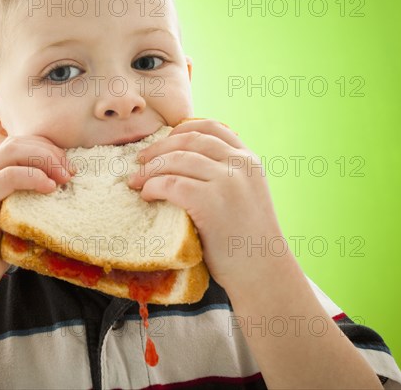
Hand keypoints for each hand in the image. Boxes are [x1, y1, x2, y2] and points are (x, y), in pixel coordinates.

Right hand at [0, 135, 73, 291]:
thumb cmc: (0, 246)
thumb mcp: (19, 212)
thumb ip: (30, 192)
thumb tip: (58, 178)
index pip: (19, 142)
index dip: (47, 148)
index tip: (69, 166)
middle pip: (17, 142)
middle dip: (49, 152)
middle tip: (71, 171)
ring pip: (12, 152)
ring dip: (45, 160)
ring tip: (65, 178)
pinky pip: (7, 177)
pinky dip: (32, 177)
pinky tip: (50, 188)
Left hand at [127, 118, 283, 289]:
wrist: (264, 273)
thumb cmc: (249, 239)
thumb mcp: (247, 194)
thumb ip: (227, 174)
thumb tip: (184, 160)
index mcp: (249, 159)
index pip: (211, 127)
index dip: (181, 130)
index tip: (164, 141)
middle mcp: (240, 165)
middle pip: (189, 140)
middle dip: (159, 148)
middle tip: (140, 161)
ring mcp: (226, 182)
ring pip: (176, 160)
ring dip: (149, 169)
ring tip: (136, 181)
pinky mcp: (210, 202)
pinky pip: (170, 184)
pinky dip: (153, 186)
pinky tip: (147, 195)